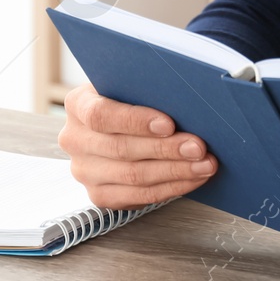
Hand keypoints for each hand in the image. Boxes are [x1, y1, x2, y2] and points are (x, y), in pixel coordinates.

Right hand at [57, 83, 216, 208]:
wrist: (120, 121)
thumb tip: (184, 98)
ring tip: (205, 164)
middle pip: (121, 149)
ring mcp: (84, 171)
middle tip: (199, 147)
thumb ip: (145, 88)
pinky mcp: (99, 195)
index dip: (135, 121)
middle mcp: (74, 139)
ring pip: (133, 177)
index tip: (169, 124)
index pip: (101, 115)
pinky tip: (193, 178)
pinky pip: (138, 197)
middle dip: (166, 149)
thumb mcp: (130, 83)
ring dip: (175, 172)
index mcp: (77, 104)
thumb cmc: (131, 96)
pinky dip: (171, 188)